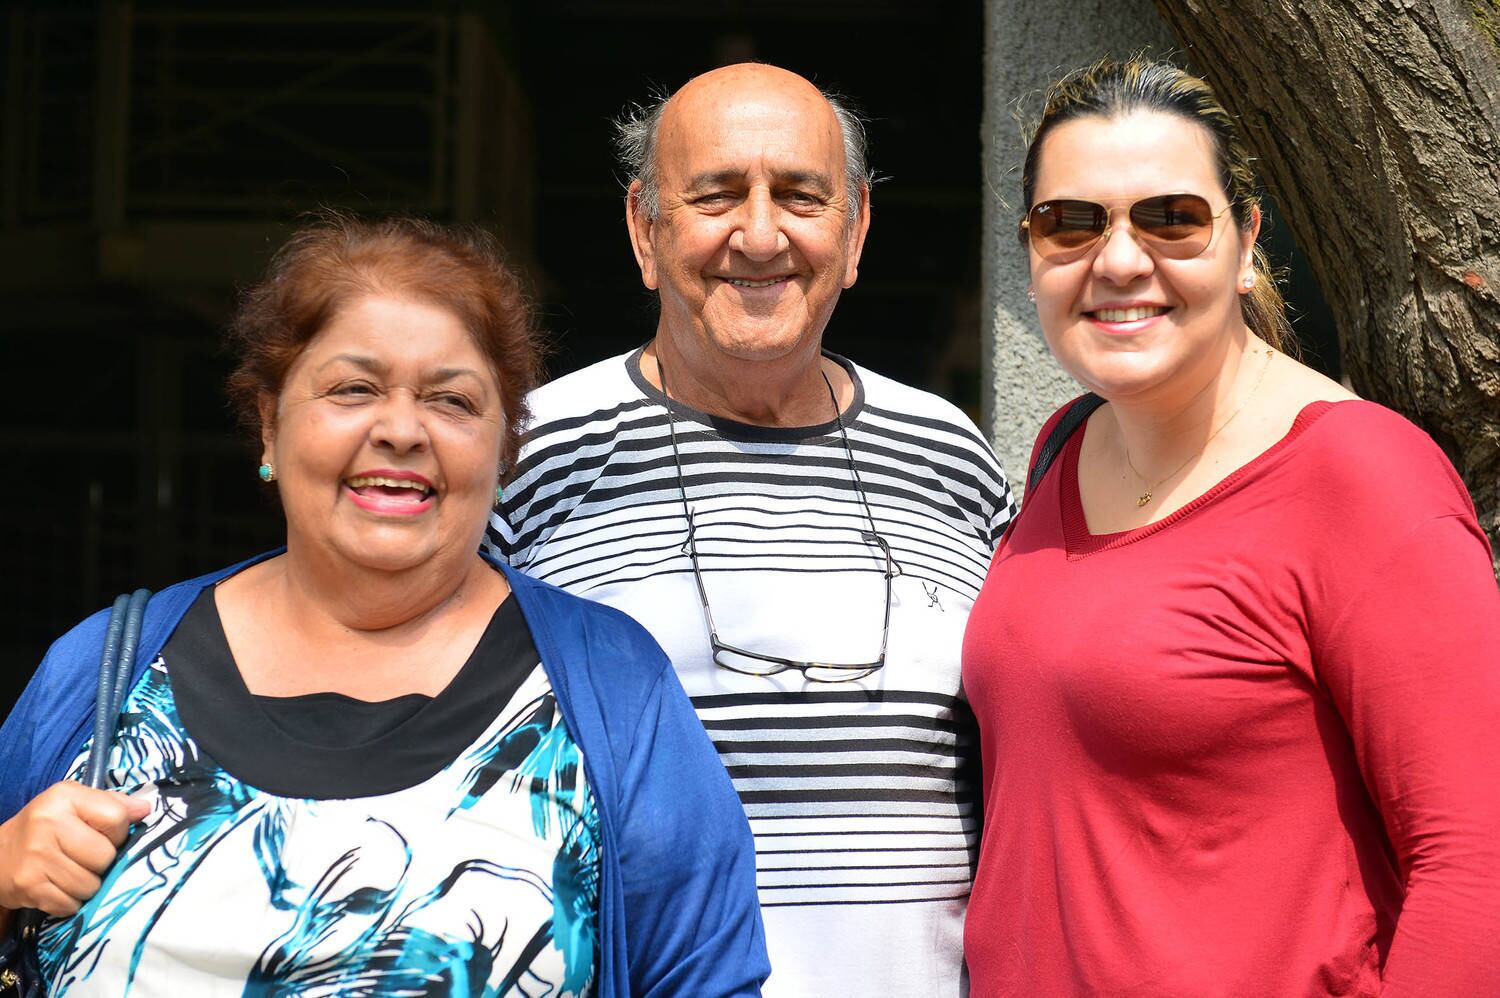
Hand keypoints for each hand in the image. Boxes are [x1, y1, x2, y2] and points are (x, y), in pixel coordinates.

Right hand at [0, 783, 150, 916]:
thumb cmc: (45, 827)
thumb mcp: (74, 803)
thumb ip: (112, 803)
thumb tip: (146, 809)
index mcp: (64, 796)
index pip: (116, 818)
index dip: (116, 832)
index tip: (101, 835)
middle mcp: (47, 823)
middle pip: (105, 856)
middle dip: (101, 863)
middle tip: (82, 858)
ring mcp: (36, 857)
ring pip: (91, 884)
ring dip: (86, 885)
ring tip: (69, 873)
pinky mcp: (29, 886)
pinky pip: (71, 904)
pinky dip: (69, 902)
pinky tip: (56, 887)